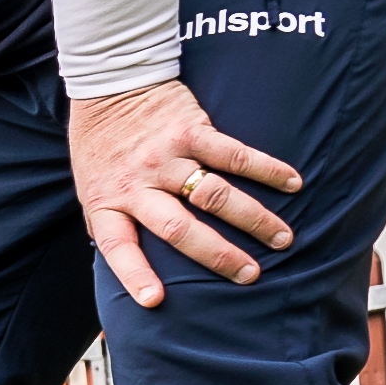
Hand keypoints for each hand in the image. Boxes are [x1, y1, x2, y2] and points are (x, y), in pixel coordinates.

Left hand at [69, 79, 298, 308]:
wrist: (108, 84)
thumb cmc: (102, 145)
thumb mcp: (92, 187)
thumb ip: (112, 221)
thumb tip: (132, 266)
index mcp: (107, 201)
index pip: (118, 246)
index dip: (134, 274)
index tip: (154, 300)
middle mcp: (136, 183)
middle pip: (178, 229)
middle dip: (218, 256)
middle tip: (251, 275)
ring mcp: (164, 157)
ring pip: (214, 195)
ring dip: (253, 219)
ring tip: (283, 238)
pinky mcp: (190, 130)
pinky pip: (234, 154)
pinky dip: (267, 169)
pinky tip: (293, 183)